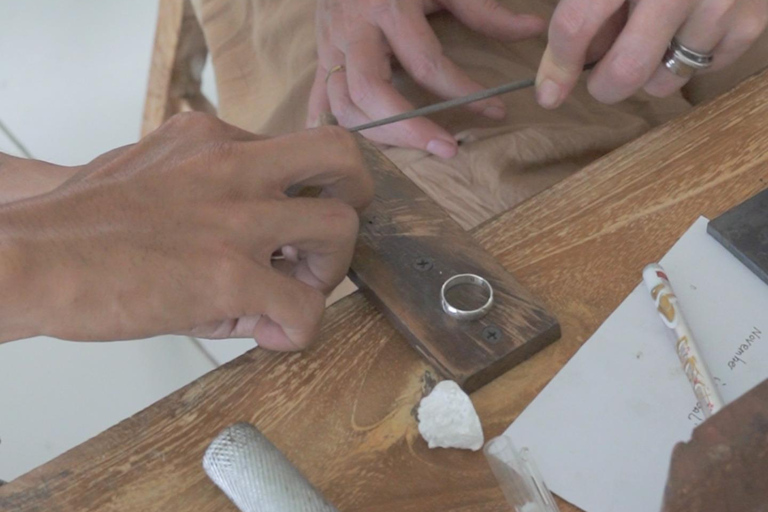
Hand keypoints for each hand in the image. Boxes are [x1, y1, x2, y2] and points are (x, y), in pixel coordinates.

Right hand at [0, 113, 371, 349]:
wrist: (29, 259)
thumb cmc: (82, 226)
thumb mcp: (150, 172)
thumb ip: (205, 184)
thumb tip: (248, 230)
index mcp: (211, 139)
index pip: (295, 151)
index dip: (301, 195)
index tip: (285, 231)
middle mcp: (233, 166)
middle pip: (340, 157)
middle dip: (353, 200)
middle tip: (325, 243)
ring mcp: (236, 219)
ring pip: (341, 229)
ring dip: (328, 272)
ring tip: (290, 294)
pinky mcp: (230, 276)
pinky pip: (306, 308)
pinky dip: (298, 330)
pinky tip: (267, 334)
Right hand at [308, 0, 545, 158]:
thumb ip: (483, 10)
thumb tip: (530, 30)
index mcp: (387, 6)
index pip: (426, 63)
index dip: (462, 92)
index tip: (495, 111)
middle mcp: (353, 31)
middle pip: (371, 92)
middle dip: (409, 128)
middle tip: (447, 150)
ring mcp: (329, 45)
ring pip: (341, 104)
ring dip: (376, 135)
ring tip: (411, 149)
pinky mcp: (318, 54)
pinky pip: (317, 98)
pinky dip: (329, 125)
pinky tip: (352, 146)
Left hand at [536, 0, 767, 107]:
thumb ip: (582, 5)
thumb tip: (561, 66)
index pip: (577, 25)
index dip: (558, 66)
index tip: (549, 92)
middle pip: (626, 70)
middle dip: (604, 85)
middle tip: (600, 77)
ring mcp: (721, 2)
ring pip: (666, 79)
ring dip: (648, 74)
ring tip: (650, 39)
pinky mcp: (752, 18)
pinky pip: (706, 69)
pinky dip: (688, 61)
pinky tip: (685, 30)